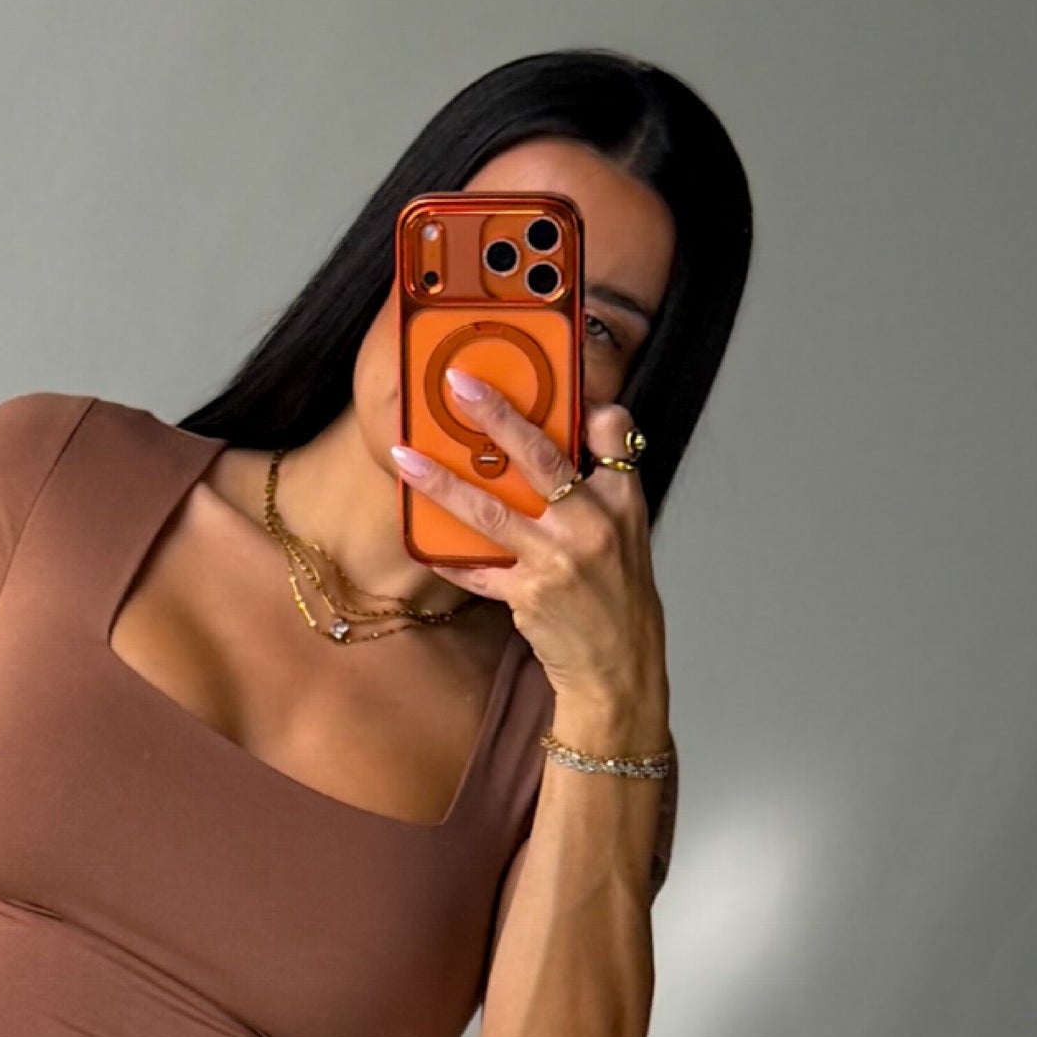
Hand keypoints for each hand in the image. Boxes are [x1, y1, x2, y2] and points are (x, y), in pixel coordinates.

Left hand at [390, 382, 667, 744]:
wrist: (618, 664)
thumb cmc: (618, 593)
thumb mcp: (630, 530)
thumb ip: (606, 477)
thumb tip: (590, 419)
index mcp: (620, 503)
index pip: (608, 439)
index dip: (581, 405)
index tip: (552, 373)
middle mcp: (590, 526)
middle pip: (538, 459)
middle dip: (496, 416)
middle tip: (458, 385)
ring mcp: (556, 562)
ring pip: (490, 511)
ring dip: (442, 483)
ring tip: (406, 458)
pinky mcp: (527, 596)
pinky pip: (476, 570)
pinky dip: (448, 556)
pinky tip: (419, 538)